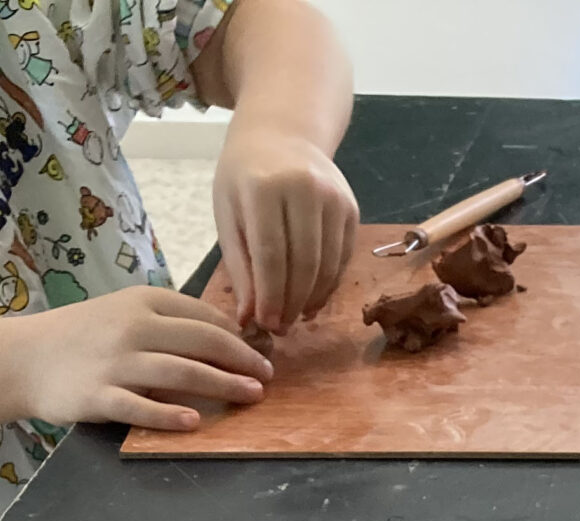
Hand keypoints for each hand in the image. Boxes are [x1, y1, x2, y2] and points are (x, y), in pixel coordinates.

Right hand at [13, 286, 272, 432]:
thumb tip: (226, 335)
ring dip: (223, 385)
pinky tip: (196, 422)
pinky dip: (170, 415)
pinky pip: (141, 407)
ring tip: (252, 396)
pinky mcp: (99, 396)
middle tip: (267, 377)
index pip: (202, 315)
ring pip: (181, 373)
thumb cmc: (83, 337)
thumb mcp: (123, 313)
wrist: (23, 358)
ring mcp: (115, 362)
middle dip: (241, 360)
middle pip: (201, 342)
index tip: (260, 353)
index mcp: (142, 302)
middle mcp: (131, 328)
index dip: (238, 336)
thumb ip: (168, 321)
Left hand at [213, 125, 358, 334]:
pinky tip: (312, 299)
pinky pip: (342, 257)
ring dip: (312, 299)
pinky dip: (328, 284)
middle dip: (291, 303)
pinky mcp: (351, 207)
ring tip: (294, 317)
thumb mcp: (228, 212)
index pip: (270, 254)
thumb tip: (249, 317)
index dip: (270, 296)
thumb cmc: (245, 175)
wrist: (283, 132)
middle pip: (303, 263)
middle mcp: (305, 188)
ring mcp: (334, 197)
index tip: (265, 324)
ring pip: (327, 265)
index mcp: (264, 187)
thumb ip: (239, 264)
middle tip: (280, 328)